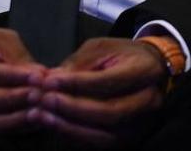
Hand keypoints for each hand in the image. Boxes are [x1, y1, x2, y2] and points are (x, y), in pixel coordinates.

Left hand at [34, 37, 167, 147]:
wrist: (150, 72)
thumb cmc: (122, 56)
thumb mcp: (101, 49)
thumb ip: (77, 65)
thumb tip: (48, 81)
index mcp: (146, 71)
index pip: (109, 82)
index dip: (77, 83)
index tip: (48, 81)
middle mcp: (149, 101)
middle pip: (109, 112)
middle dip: (72, 108)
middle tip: (43, 99)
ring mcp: (140, 124)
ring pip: (103, 134)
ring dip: (68, 126)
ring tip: (40, 115)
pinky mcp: (128, 139)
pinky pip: (98, 143)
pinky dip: (72, 134)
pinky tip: (52, 123)